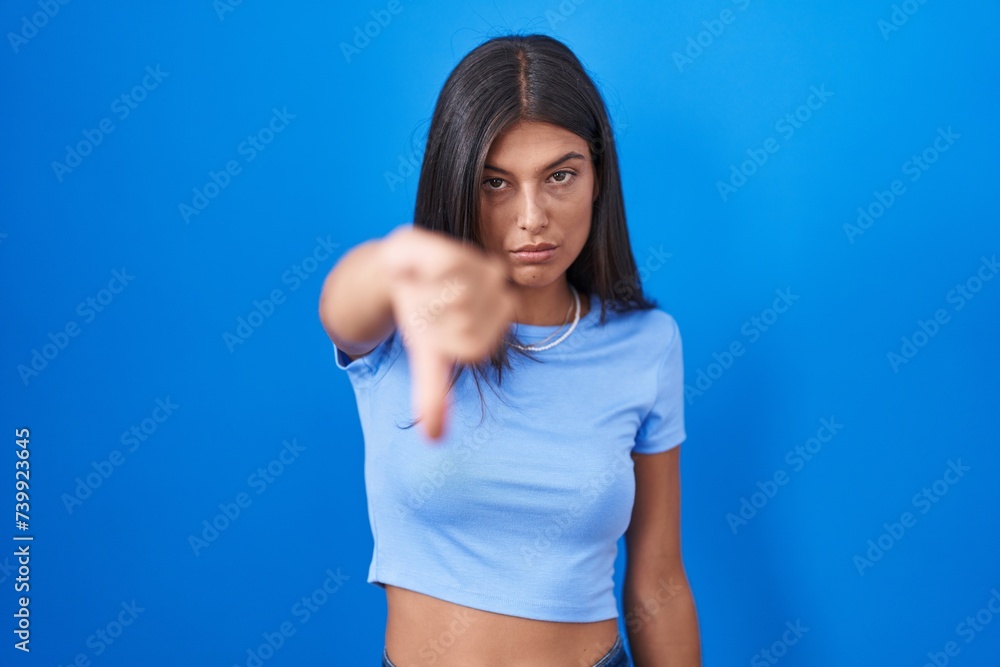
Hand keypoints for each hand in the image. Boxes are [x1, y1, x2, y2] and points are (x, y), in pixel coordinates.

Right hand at [378, 225, 514, 440]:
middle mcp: (497, 300)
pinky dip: (422, 275)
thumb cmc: (420, 318)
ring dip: (428, 298)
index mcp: (494, 327)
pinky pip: (444, 270)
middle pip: (463, 322)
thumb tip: (432, 438)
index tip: (434, 334)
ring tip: (423, 290)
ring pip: (455, 297)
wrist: (400, 273)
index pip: (472, 349)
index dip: (445, 345)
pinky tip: (417, 271)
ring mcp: (484, 274)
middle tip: (426, 309)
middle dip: (435, 322)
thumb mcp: (427, 358)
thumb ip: (432, 394)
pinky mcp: (463, 251)